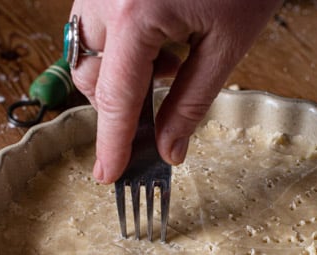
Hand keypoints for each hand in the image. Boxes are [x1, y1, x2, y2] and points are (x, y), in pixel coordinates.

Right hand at [67, 0, 281, 183]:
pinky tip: (160, 37)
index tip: (107, 176)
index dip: (111, 144)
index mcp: (135, 16)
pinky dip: (122, 47)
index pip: (115, 100)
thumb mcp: (227, 44)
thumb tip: (170, 150)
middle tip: (161, 109)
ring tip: (171, 61)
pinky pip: (96, 27)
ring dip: (122, 74)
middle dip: (121, 104)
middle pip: (92, 79)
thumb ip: (191, 102)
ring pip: (89, 53)